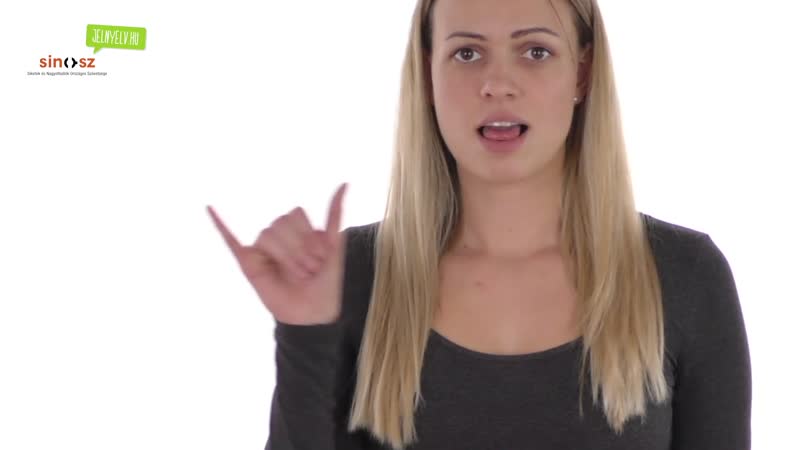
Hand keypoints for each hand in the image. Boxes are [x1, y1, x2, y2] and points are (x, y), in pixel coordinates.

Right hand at [207, 183, 348, 324]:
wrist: (316, 313)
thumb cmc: (327, 282)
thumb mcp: (335, 246)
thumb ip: (334, 215)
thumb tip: (345, 183)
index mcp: (297, 229)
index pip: (295, 214)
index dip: (310, 236)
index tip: (322, 258)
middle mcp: (278, 236)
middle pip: (281, 223)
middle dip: (300, 249)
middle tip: (309, 271)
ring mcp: (262, 249)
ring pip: (267, 235)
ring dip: (286, 256)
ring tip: (297, 275)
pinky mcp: (249, 264)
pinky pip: (230, 240)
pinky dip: (219, 223)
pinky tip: (210, 207)